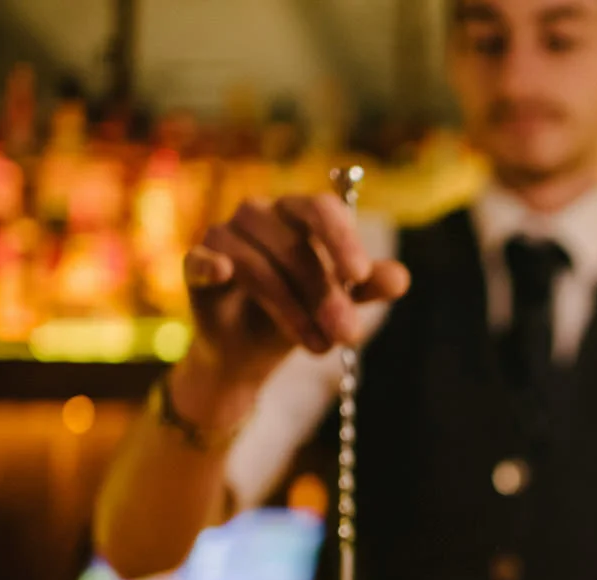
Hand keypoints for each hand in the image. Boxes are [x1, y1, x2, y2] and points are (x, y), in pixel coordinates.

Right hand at [180, 194, 409, 392]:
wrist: (250, 353)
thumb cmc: (301, 311)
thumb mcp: (340, 302)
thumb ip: (367, 289)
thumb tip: (401, 278)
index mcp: (297, 213)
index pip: (322, 209)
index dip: (342, 240)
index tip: (360, 277)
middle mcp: (259, 214)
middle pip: (293, 245)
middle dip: (324, 294)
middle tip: (349, 334)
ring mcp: (223, 235)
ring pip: (259, 266)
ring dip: (292, 310)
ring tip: (319, 348)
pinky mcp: (195, 264)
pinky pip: (200, 260)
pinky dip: (210, 264)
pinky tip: (223, 273)